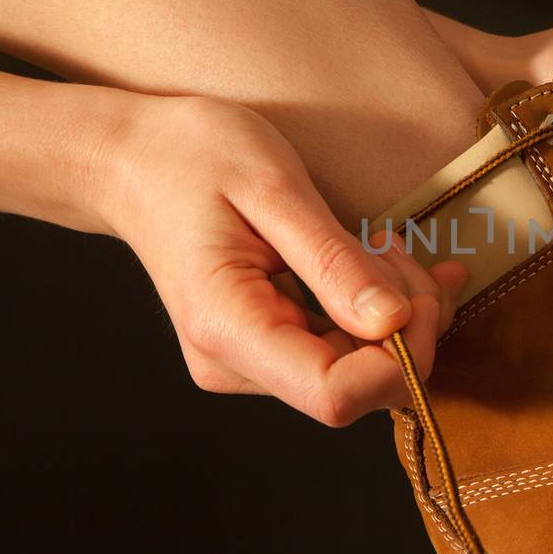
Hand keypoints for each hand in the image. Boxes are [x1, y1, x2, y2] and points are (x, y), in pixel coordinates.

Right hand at [92, 93, 466, 425]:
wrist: (132, 161)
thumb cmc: (193, 158)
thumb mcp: (273, 188)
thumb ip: (331, 261)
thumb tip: (393, 322)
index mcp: (228, 327)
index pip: (335, 395)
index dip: (399, 360)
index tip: (419, 294)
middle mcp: (234, 364)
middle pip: (357, 386)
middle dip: (406, 324)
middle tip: (401, 247)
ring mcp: (246, 362)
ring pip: (357, 370)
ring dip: (396, 313)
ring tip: (387, 244)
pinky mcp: (263, 348)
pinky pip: (341, 349)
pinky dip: (377, 310)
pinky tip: (383, 261)